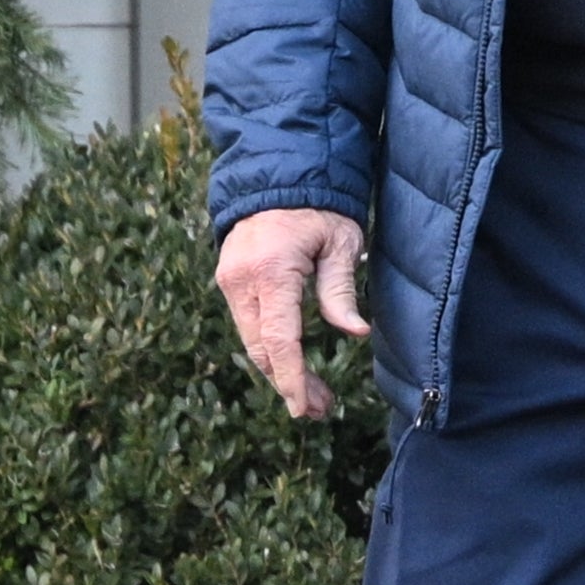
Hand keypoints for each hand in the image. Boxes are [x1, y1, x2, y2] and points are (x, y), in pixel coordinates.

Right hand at [215, 208, 370, 419]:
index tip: (305, 408)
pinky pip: (248, 324)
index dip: (292, 379)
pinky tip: (293, 364)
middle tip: (321, 409)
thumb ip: (340, 290)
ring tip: (314, 396)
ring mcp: (229, 281)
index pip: (279, 340)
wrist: (277, 174)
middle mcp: (241, 280)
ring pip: (252, 341)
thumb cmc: (318, 206)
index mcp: (271, 270)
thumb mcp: (340, 242)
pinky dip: (269, 347)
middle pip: (261, 349)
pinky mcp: (228, 280)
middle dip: (289, 383)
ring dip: (280, 371)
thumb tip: (356, 332)